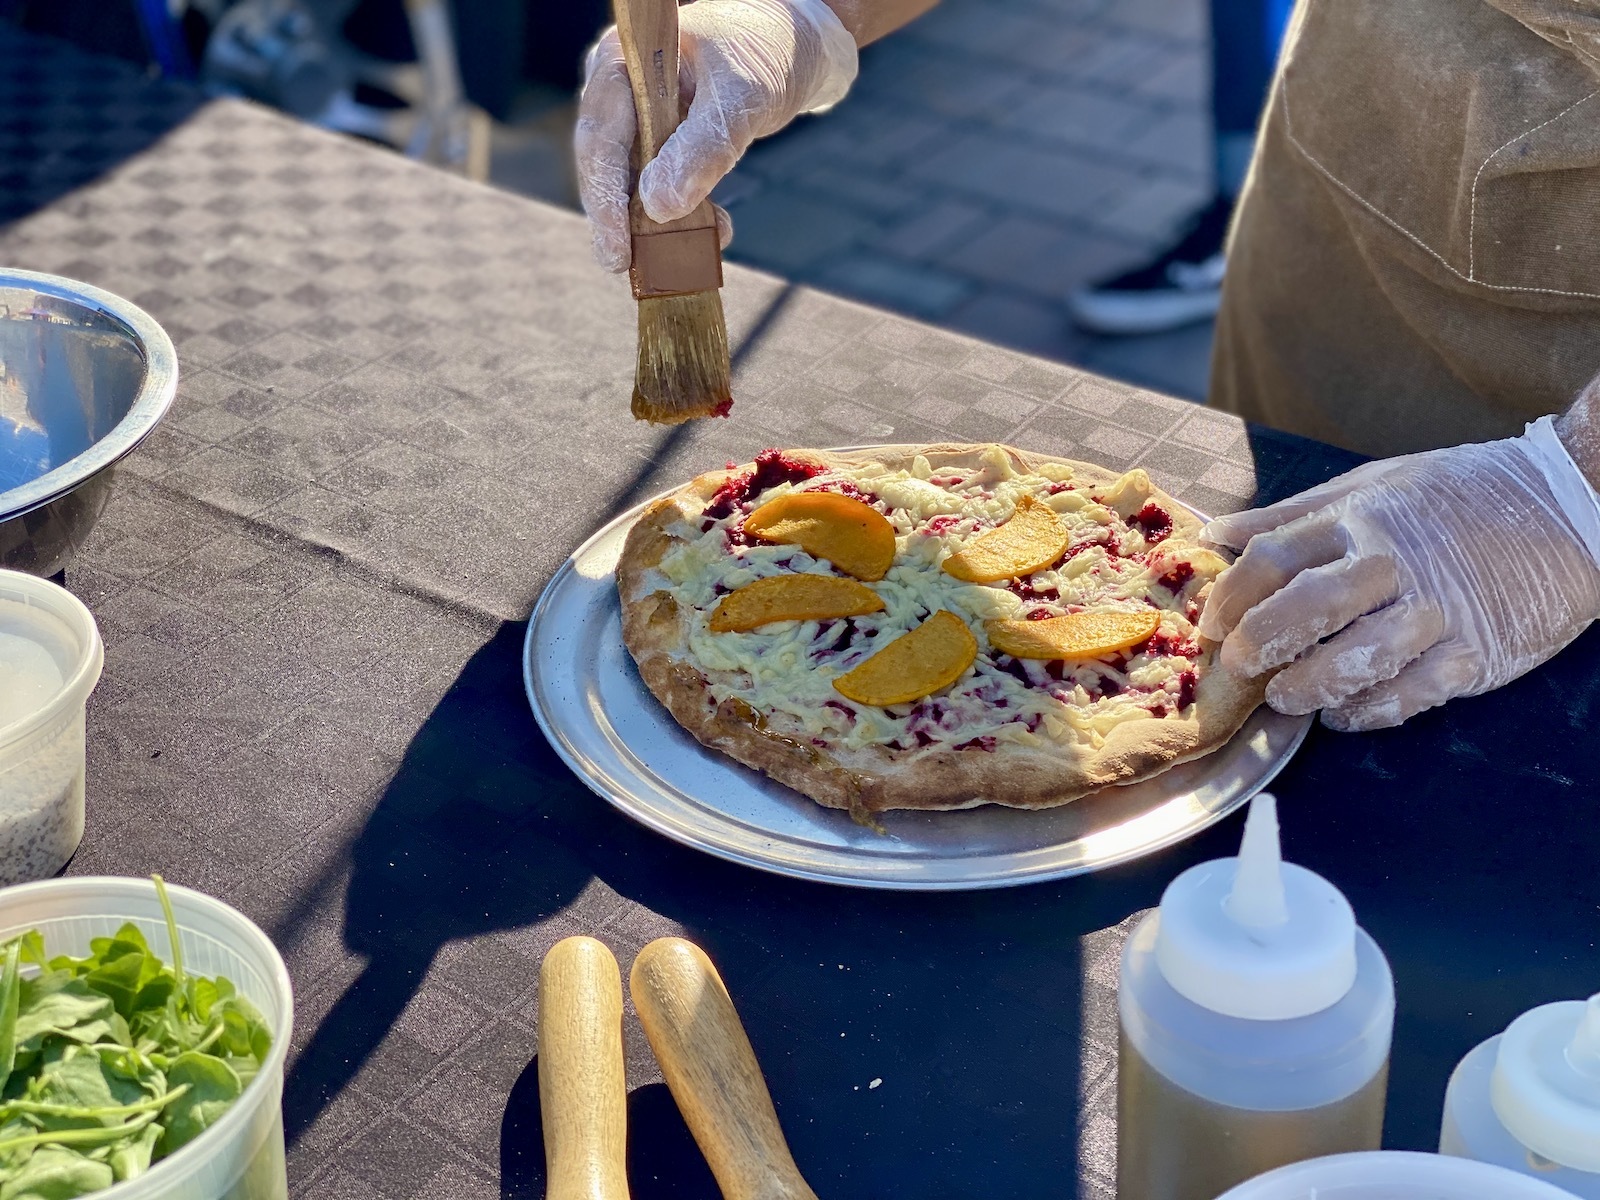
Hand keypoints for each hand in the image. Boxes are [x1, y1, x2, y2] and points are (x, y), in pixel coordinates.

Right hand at [575, 0, 857, 271]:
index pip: (600, 137)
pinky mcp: (662, 141)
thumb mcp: (741, 99)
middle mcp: (620, 89)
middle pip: (604, 165)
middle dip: (620, 220)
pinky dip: (685, 215)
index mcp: (624, 62)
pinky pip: (660, 186)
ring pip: (630, 182)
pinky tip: (717, 231)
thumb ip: (703, 149)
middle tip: (626, 267)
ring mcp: (639, 117)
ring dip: (655, 224)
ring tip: (680, 258)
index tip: (616, 250)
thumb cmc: (767, 53)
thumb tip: (658, 209)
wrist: (799, 46)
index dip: (604, 198)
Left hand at [1198, 419, 1599, 729]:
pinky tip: (1343, 713)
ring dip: (1310, 686)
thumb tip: (1217, 533)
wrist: (1569, 507)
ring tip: (1285, 697)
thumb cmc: (1459, 495)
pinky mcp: (1476, 652)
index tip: (1211, 624)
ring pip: (1358, 659)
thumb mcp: (1371, 484)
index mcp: (1362, 518)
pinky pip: (1411, 694)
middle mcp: (1395, 562)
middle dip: (1261, 643)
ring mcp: (1438, 610)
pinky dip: (1369, 710)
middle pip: (1308, 607)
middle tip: (1238, 666)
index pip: (1275, 556)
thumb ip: (1292, 516)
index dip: (1232, 595)